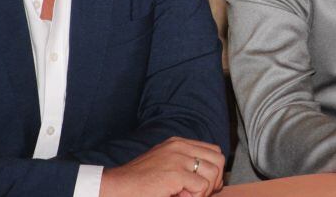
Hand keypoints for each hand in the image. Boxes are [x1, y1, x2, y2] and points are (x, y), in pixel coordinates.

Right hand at [99, 136, 224, 196]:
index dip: (215, 170)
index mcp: (178, 143)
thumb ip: (185, 165)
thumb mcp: (165, 165)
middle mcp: (180, 146)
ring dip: (205, 190)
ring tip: (186, 196)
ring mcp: (178, 158)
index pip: (213, 151)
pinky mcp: (175, 173)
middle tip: (200, 194)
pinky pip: (202, 187)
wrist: (117, 187)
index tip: (205, 187)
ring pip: (213, 173)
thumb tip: (214, 179)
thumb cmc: (139, 182)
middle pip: (218, 159)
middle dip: (215, 180)